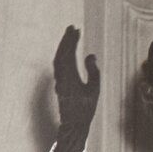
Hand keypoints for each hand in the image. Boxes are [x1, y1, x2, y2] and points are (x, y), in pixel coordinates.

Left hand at [51, 25, 99, 151]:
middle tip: (71, 28)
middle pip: (61, 53)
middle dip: (66, 39)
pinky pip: (57, 64)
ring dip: (63, 46)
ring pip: (57, 57)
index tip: (76, 30)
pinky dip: (62, 54)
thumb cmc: (86, 109)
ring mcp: (58, 79)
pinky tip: (66, 52)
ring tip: (69, 37)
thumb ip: (93, 72)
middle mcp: (61, 76)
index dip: (72, 41)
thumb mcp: (94, 90)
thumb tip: (90, 56)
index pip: (69, 53)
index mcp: (70, 76)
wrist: (73, 123)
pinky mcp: (59, 82)